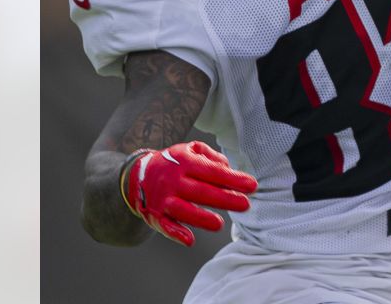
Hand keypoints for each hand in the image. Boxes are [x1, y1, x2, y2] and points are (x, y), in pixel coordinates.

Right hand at [121, 141, 257, 246]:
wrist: (138, 175)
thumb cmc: (175, 163)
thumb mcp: (190, 150)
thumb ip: (211, 156)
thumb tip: (228, 167)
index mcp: (184, 162)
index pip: (212, 171)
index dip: (233, 179)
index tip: (252, 185)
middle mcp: (173, 180)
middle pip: (201, 191)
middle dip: (225, 198)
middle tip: (246, 204)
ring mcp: (162, 199)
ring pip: (182, 210)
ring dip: (201, 218)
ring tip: (220, 224)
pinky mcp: (155, 215)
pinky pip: (165, 226)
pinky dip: (176, 234)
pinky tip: (189, 240)